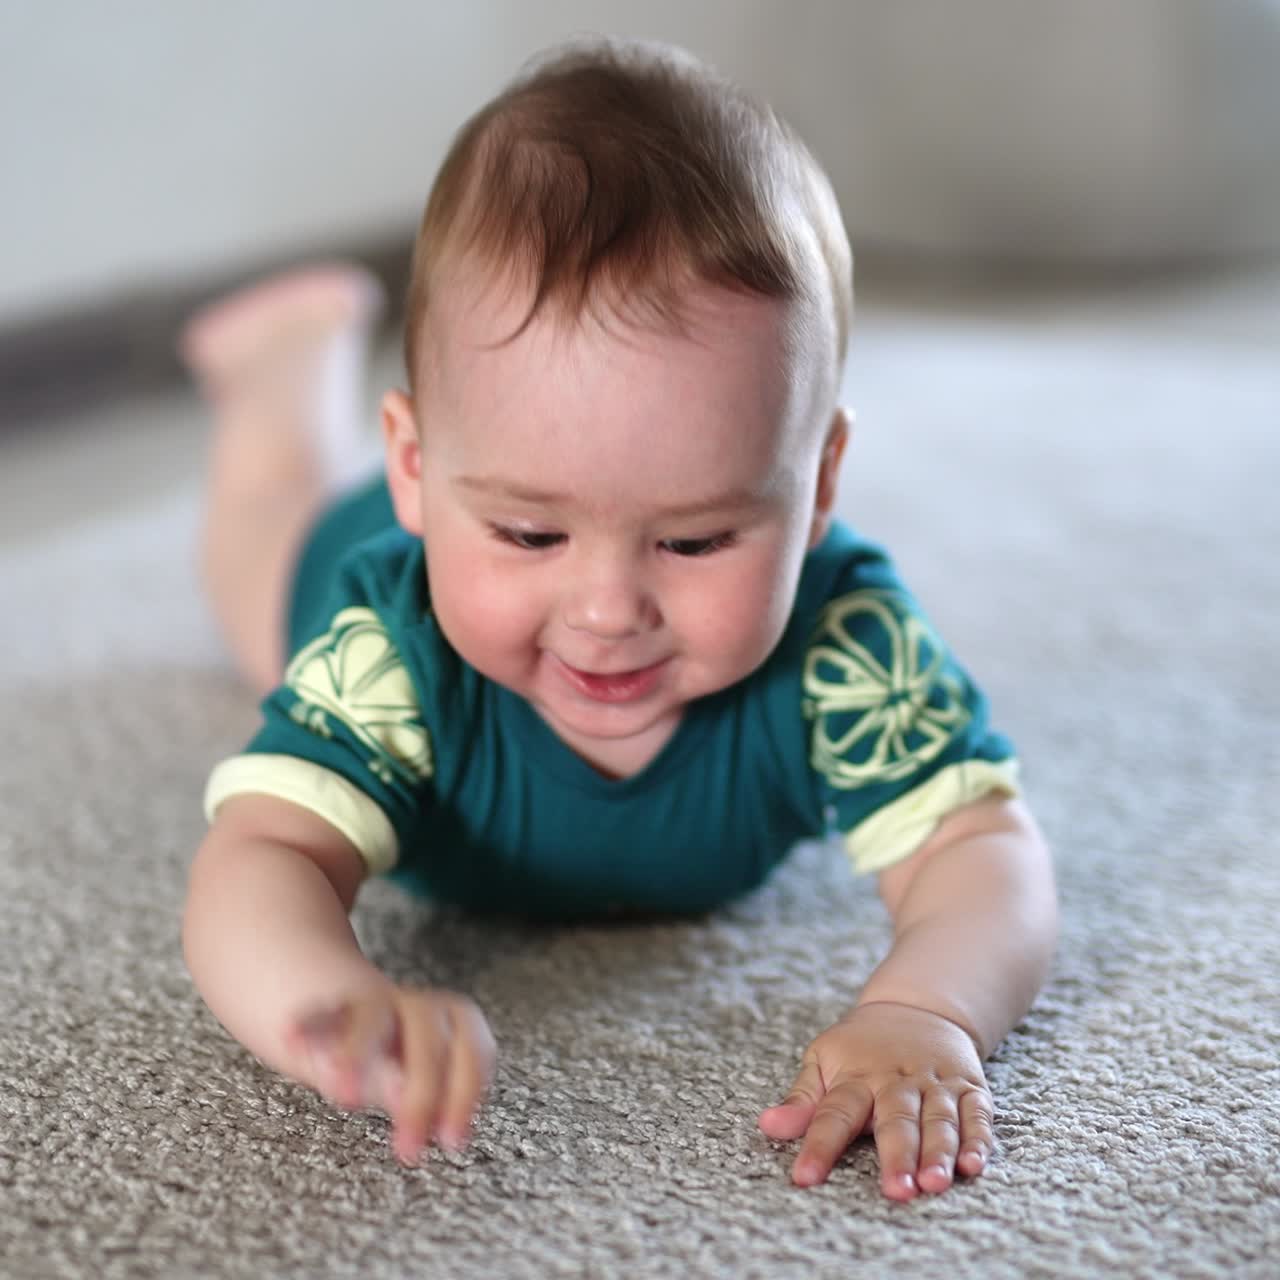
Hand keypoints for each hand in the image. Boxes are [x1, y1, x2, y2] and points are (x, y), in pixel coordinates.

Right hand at [285, 985, 495, 1163]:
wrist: (361, 1013)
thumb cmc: (407, 1061)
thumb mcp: (428, 1082)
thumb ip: (432, 1100)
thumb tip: (438, 1130)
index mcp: (456, 1020)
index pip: (473, 1054)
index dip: (464, 1098)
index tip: (450, 1143)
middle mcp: (419, 1008)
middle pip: (428, 1041)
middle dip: (422, 1096)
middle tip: (407, 1151)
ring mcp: (376, 1004)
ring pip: (372, 1021)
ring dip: (360, 1054)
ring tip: (346, 1095)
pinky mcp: (334, 1008)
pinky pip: (320, 1017)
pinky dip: (308, 1027)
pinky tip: (292, 1037)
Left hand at [758, 1001, 993, 1200]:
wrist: (917, 1007)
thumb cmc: (861, 1046)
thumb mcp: (823, 1059)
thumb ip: (801, 1100)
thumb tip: (767, 1127)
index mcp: (857, 1076)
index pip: (834, 1112)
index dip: (819, 1145)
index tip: (804, 1177)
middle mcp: (898, 1081)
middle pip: (896, 1120)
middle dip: (897, 1156)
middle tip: (895, 1191)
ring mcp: (936, 1084)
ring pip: (938, 1120)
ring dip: (939, 1152)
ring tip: (933, 1184)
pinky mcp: (969, 1088)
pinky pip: (976, 1115)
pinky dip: (977, 1139)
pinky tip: (973, 1165)